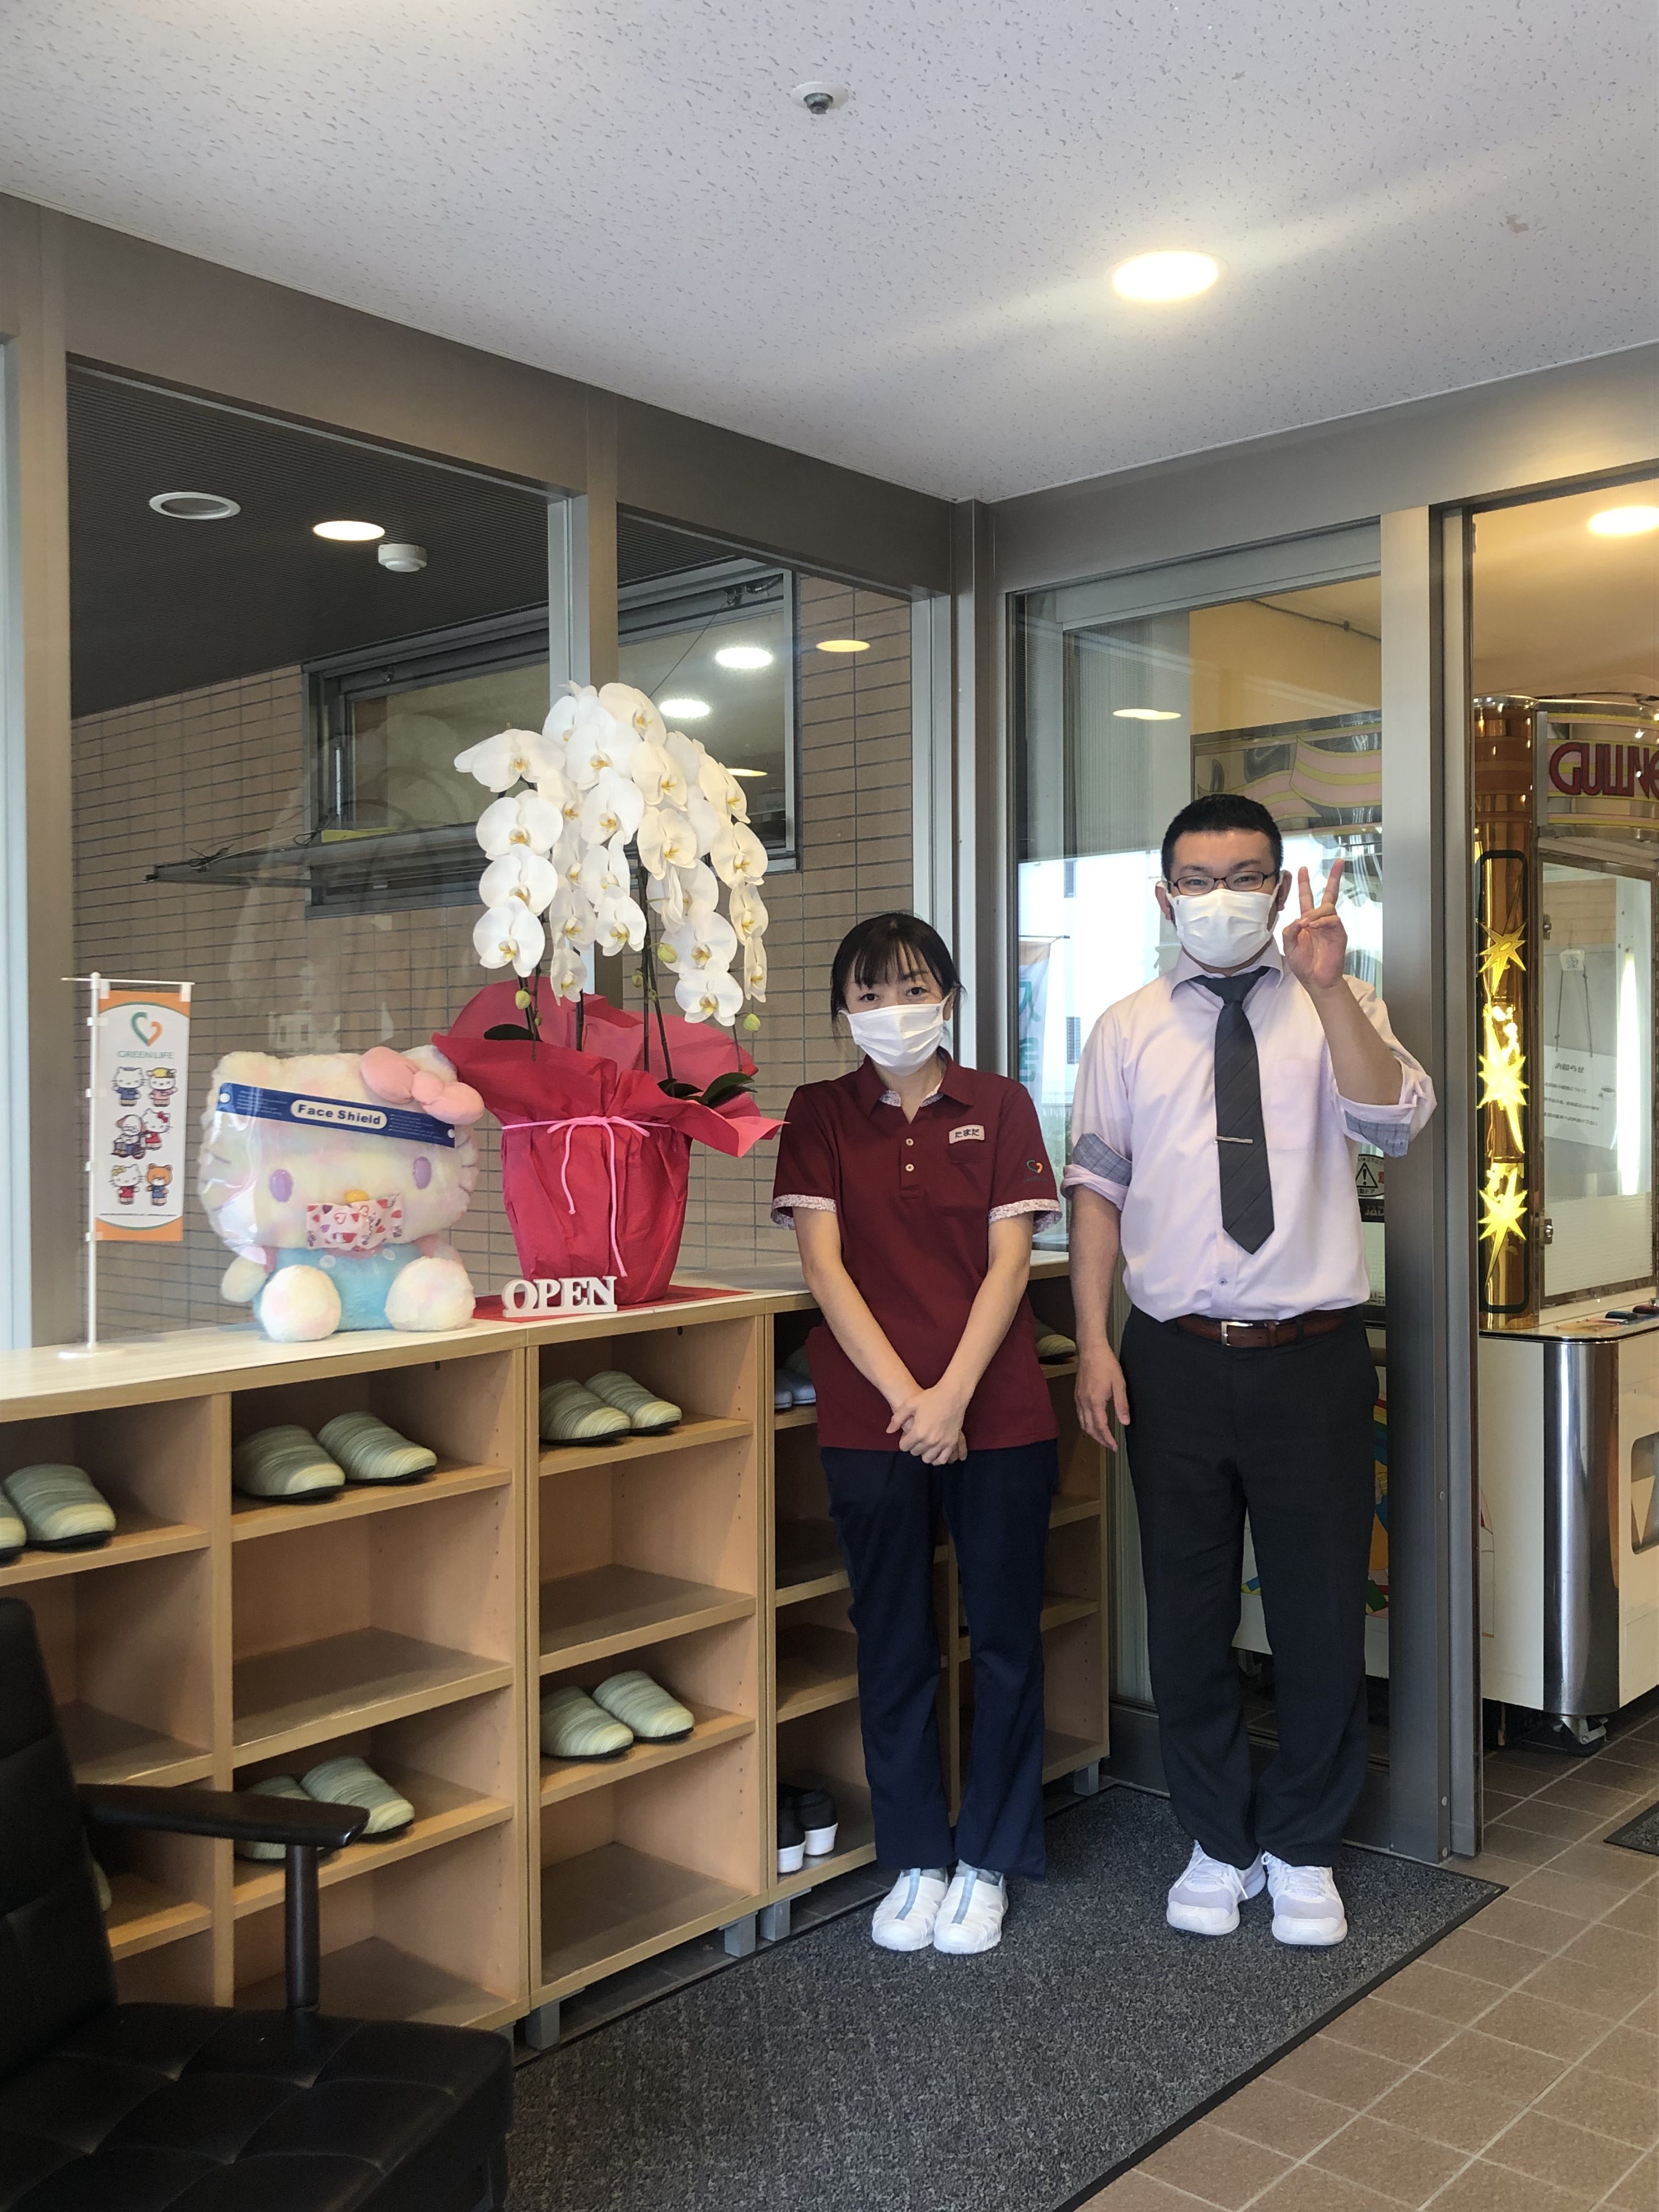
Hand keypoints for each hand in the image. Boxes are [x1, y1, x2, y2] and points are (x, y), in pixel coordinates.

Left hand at [888, 1383, 968, 1461]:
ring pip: (928, 1458)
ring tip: (924, 1445)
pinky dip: (937, 1458)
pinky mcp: (952, 1442)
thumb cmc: (930, 1397)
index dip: (903, 1441)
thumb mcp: (909, 1404)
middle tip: (915, 1438)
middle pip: (915, 1452)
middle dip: (913, 1446)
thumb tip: (889, 1431)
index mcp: (918, 1432)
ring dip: (924, 1453)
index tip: (906, 1436)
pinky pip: (943, 1459)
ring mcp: (942, 1443)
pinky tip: (934, 1452)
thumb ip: (897, 1419)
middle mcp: (930, 1440)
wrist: (953, 1394)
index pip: (904, 1446)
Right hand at [1076, 1343, 1129, 1449]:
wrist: (1091, 1350)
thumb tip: (1124, 1422)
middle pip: (1089, 1429)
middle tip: (1110, 1446)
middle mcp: (1084, 1403)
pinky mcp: (1077, 1395)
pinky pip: (1080, 1415)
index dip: (1107, 1439)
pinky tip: (1093, 1423)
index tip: (1114, 1447)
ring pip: (1083, 1423)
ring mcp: (1079, 1399)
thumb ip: (1121, 1405)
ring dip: (1092, 1433)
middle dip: (1100, 1440)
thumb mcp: (1119, 1384)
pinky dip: (1086, 1424)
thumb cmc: (1106, 1364)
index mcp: (1095, 1401)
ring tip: (1102, 1438)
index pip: (1100, 1427)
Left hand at [1281, 860, 1347, 994]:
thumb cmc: (1304, 964)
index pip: (1307, 898)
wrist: (1316, 980)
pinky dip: (1322, 921)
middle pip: (1329, 894)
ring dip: (1315, 913)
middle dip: (1334, 877)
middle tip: (1339, 862)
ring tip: (1306, 924)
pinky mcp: (1339, 933)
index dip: (1304, 883)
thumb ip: (1289, 931)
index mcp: (1308, 921)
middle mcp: (1321, 920)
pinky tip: (1314, 927)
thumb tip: (1298, 919)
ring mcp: (1332, 926)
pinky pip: (1333, 919)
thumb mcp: (1289, 946)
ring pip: (1328, 907)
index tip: (1301, 868)